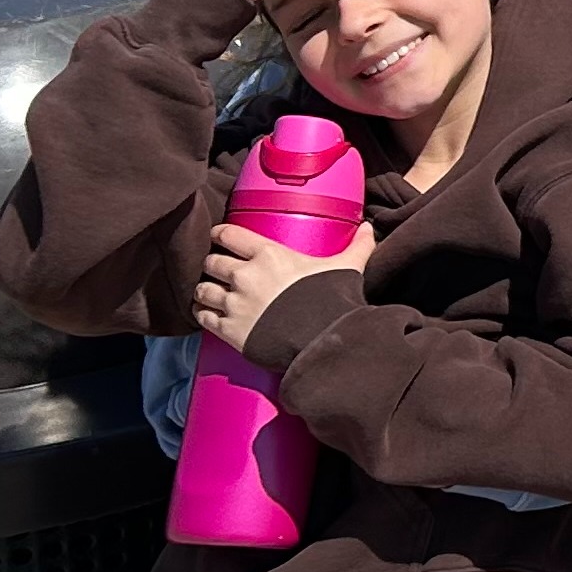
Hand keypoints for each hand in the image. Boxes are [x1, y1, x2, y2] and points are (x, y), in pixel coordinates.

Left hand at [195, 221, 373, 356]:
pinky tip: (207, 313)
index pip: (228, 234)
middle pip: (212, 262)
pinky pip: (202, 316)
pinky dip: (202, 314)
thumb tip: (370, 229)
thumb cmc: (332, 301)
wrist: (323, 341)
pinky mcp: (229, 329)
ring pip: (202, 289)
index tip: (219, 237)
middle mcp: (245, 276)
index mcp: (268, 255)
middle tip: (219, 270)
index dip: (220, 234)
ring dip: (205, 290)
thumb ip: (357, 248)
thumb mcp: (346, 269)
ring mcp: (234, 303)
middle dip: (213, 265)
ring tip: (210, 293)